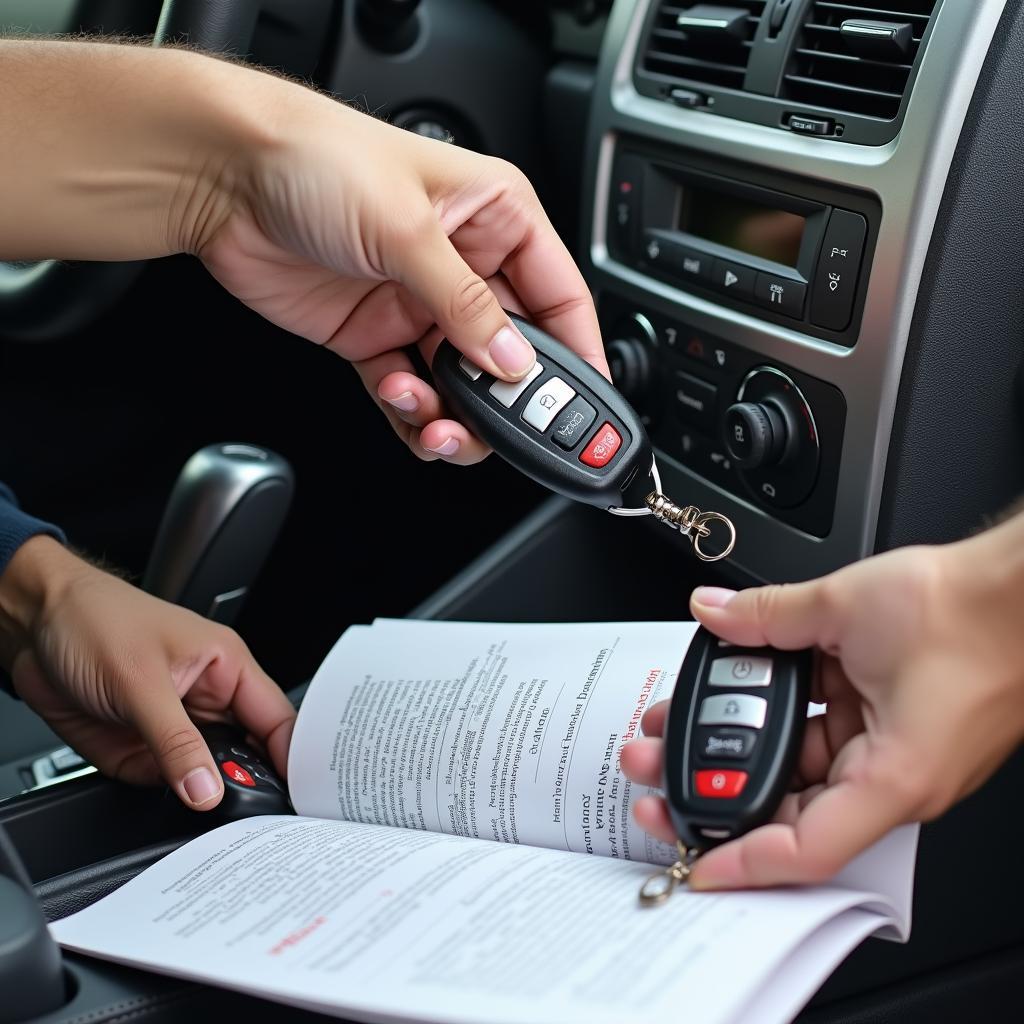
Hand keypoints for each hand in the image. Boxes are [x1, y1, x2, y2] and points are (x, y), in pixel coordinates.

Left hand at [0, 41, 605, 462]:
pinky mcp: (375, 336)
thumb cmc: (317, 160)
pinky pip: (410, 392)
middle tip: (501, 426)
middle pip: (513, 353)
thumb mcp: (408, 228)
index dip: (577, 354)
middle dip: (509, 397)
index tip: (585, 404)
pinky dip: (409, 411)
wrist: (222, 177)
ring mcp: (418, 305)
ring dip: (456, 415)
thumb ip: (466, 304)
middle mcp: (463, 264)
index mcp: (495, 219)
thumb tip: (512, 361)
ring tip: (438, 424)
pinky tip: (400, 398)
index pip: (559, 296)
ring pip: (463, 384)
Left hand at [0, 538, 295, 809]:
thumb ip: (176, 742)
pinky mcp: (140, 746)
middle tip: (243, 810)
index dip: (293, 757)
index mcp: (226, 667)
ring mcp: (173, 725)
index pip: (275, 719)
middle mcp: (205, 698)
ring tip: (204, 802)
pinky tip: (162, 790)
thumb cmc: (94, 620)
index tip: (298, 795)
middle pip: (245, 753)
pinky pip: (161, 782)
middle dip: (245, 782)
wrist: (31, 624)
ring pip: (204, 774)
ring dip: (199, 790)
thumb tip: (208, 790)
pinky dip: (159, 793)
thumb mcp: (140, 683)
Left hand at [620, 526, 1023, 888]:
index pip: (804, 846)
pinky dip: (775, 709)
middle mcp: (892, 775)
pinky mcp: (888, 718)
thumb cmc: (974, 613)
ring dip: (736, 740)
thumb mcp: (847, 605)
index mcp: (892, 776)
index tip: (691, 862)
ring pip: (797, 761)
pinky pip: (820, 727)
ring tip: (674, 722)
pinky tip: (735, 686)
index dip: (741, 862)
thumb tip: (715, 612)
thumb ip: (767, 615)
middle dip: (713, 785)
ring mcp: (889, 747)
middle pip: (788, 803)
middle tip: (654, 768)